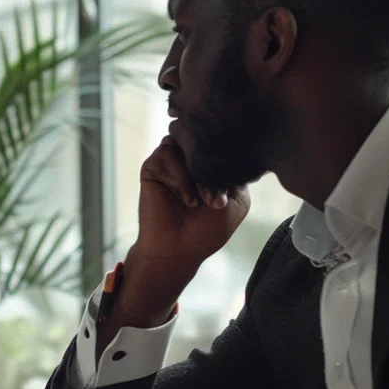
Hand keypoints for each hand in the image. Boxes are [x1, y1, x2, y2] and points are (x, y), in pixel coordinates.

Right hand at [134, 136, 249, 267]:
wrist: (176, 250)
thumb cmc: (207, 231)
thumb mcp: (236, 200)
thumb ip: (233, 169)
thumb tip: (220, 143)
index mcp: (214, 164)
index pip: (225, 141)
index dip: (230, 161)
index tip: (228, 194)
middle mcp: (192, 159)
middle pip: (206, 138)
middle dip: (212, 168)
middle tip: (213, 201)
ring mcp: (172, 162)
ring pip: (185, 141)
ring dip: (196, 173)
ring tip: (199, 201)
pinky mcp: (153, 167)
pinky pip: (165, 152)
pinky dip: (179, 177)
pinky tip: (185, 198)